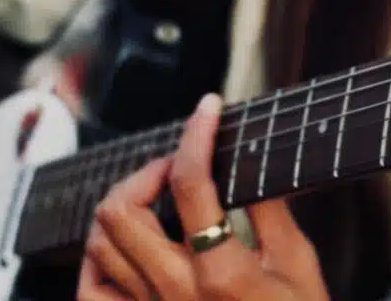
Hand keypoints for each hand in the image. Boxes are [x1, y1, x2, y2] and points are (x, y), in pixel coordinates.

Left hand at [78, 93, 329, 300]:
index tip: (209, 108)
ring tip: (158, 194)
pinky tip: (128, 242)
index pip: (190, 182)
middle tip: (181, 163)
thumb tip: (251, 162)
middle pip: (122, 210)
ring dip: (125, 203)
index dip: (197, 132)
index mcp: (221, 271)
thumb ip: (271, 210)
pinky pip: (92, 290)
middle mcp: (175, 292)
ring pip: (99, 244)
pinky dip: (100, 256)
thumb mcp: (298, 266)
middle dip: (149, 168)